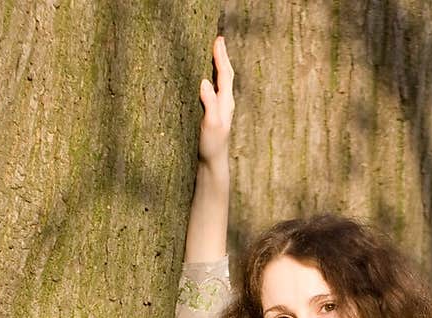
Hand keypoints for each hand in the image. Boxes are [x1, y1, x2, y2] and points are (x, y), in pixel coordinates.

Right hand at [198, 35, 234, 166]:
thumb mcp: (210, 124)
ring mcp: (222, 109)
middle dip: (223, 57)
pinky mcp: (216, 114)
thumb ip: (209, 103)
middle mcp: (226, 103)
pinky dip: (215, 77)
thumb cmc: (212, 146)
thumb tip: (204, 82)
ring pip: (223, 81)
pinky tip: (211, 76)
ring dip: (220, 65)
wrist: (214, 163)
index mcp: (225, 103)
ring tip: (217, 52)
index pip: (224, 75)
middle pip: (226, 75)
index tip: (217, 40)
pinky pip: (218, 89)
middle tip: (219, 40)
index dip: (220, 57)